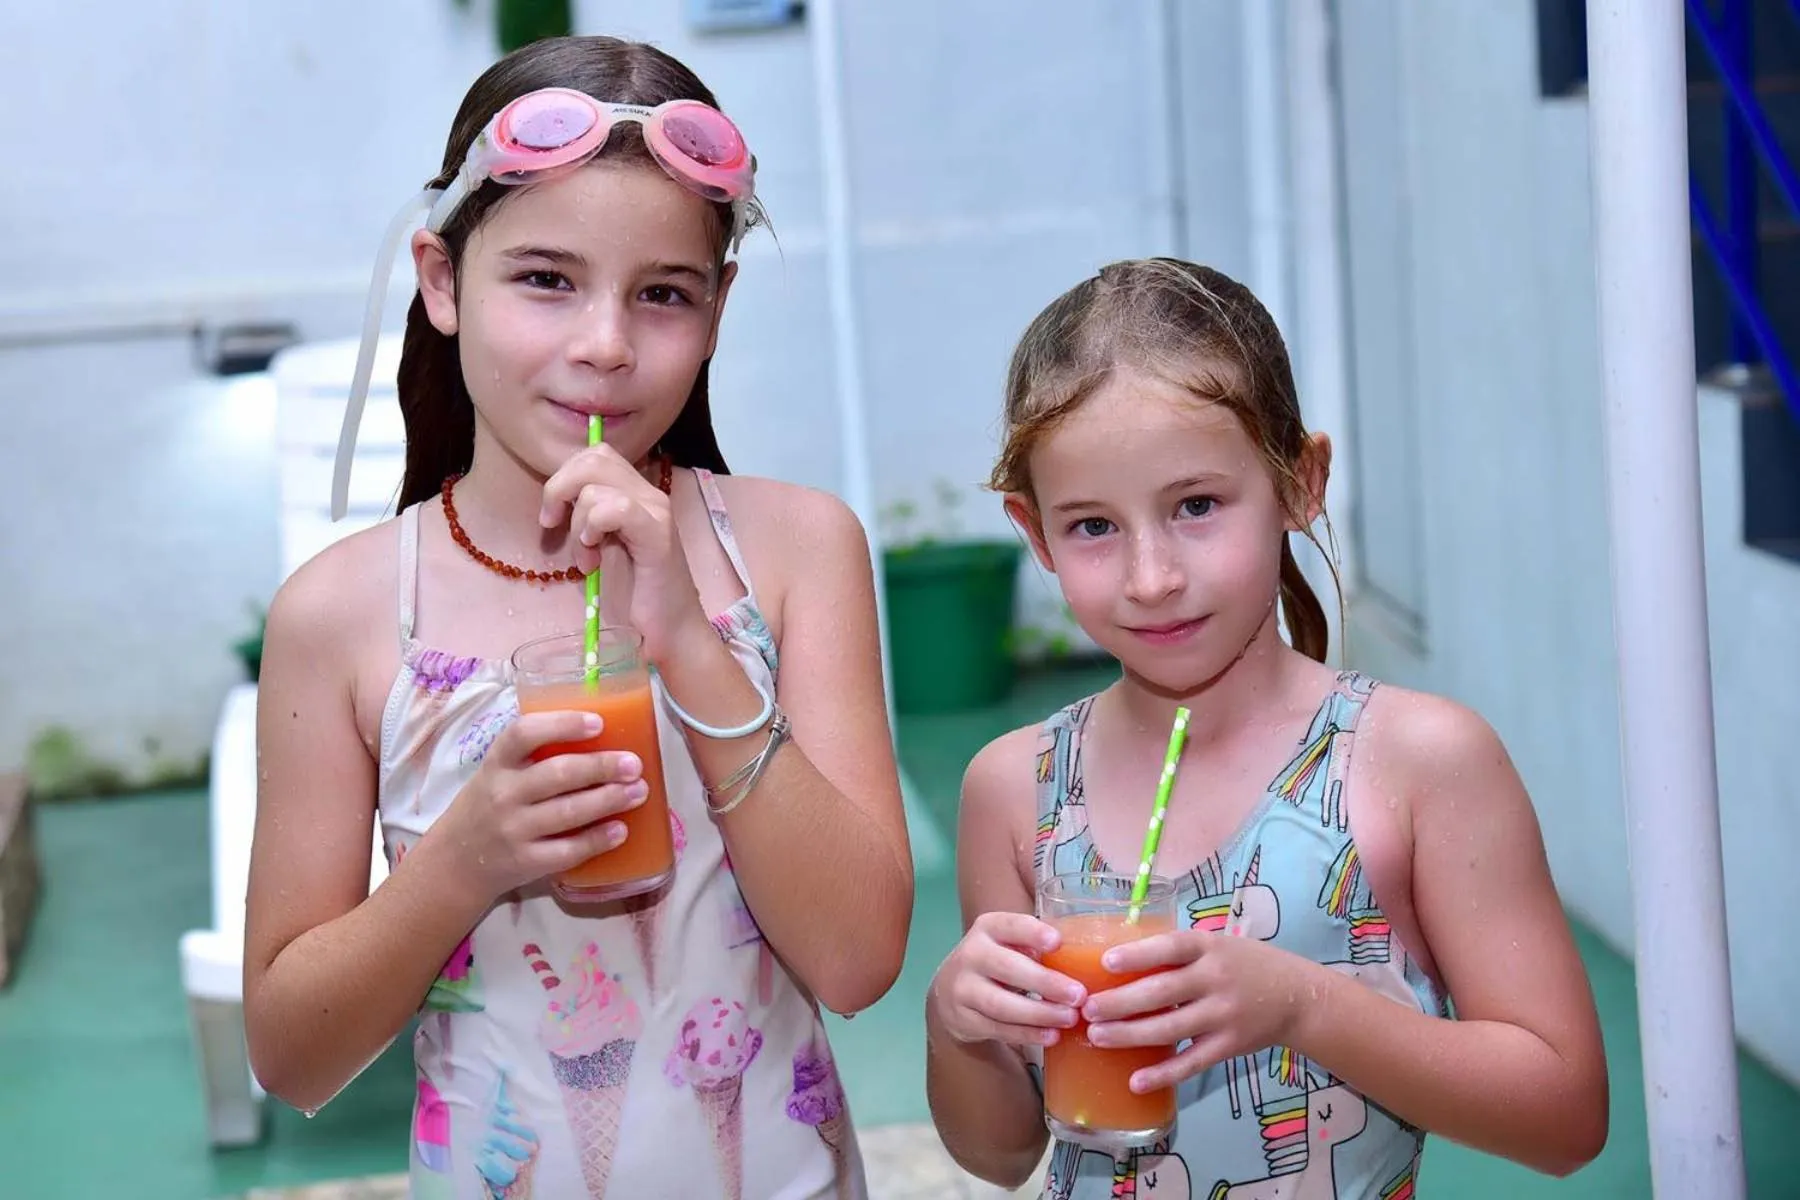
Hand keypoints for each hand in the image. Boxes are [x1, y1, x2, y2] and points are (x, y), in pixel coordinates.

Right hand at [427, 709, 648, 903]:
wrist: (455, 861)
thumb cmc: (489, 805)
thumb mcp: (498, 773)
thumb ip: (534, 755)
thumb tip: (602, 734)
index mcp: (497, 763)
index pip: (523, 734)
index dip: (562, 724)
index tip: (598, 722)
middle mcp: (503, 794)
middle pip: (557, 774)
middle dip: (601, 766)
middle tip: (633, 763)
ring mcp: (514, 830)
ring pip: (568, 812)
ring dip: (609, 800)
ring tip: (638, 791)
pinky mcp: (526, 862)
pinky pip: (568, 850)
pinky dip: (598, 840)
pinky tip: (621, 830)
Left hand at [539, 443, 709, 662]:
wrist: (669, 630)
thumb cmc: (634, 594)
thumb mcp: (601, 544)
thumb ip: (587, 516)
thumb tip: (556, 497)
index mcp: (635, 493)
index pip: (594, 455)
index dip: (564, 477)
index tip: (552, 517)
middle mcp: (649, 494)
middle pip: (592, 458)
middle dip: (559, 490)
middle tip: (555, 526)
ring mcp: (656, 511)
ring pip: (596, 486)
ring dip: (577, 525)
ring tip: (586, 557)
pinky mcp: (657, 534)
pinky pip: (617, 509)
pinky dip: (594, 529)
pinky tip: (594, 555)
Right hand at [929, 912, 1086, 1048]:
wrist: (950, 992)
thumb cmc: (997, 962)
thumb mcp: (1009, 944)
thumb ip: (1036, 947)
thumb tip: (1085, 962)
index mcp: (988, 928)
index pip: (1009, 925)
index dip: (1032, 933)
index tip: (1057, 942)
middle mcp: (971, 954)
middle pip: (1007, 968)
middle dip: (1045, 982)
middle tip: (1079, 995)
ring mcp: (962, 988)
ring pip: (1001, 1004)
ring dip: (1039, 1013)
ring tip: (1070, 1018)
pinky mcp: (964, 1019)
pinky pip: (998, 1028)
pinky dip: (1027, 1034)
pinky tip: (1051, 1035)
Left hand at [1081, 930, 1317, 1091]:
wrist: (1296, 997)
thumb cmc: (1243, 964)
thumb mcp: (1216, 945)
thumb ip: (1177, 954)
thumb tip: (1116, 960)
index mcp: (1209, 947)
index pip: (1170, 948)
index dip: (1138, 955)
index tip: (1106, 962)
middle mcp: (1216, 980)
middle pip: (1162, 992)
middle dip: (1120, 1002)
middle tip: (1088, 1009)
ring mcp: (1223, 1015)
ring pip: (1169, 1029)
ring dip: (1130, 1035)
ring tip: (1097, 1037)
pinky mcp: (1228, 1046)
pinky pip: (1191, 1063)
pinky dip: (1163, 1074)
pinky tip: (1135, 1081)